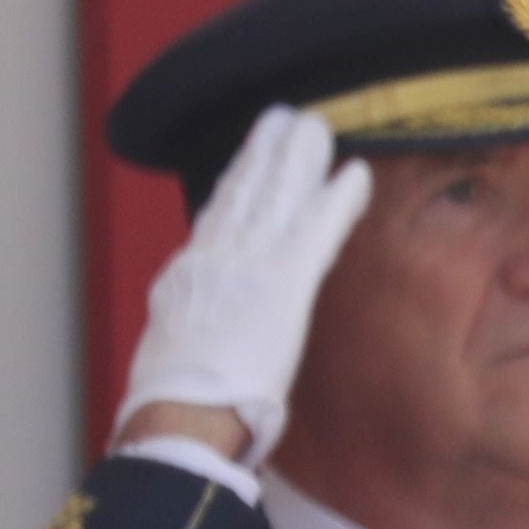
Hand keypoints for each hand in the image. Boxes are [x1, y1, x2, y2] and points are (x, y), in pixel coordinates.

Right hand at [116, 104, 369, 465]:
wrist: (179, 409)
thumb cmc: (175, 401)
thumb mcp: (172, 347)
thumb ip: (191, 327)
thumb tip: (195, 332)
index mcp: (187, 276)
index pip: (215, 218)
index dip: (234, 185)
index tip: (246, 161)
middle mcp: (214, 256)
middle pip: (244, 192)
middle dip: (263, 154)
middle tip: (280, 119)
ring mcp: (249, 262)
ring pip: (277, 195)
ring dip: (298, 158)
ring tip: (312, 127)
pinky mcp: (284, 278)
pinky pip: (319, 227)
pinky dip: (339, 198)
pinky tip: (357, 173)